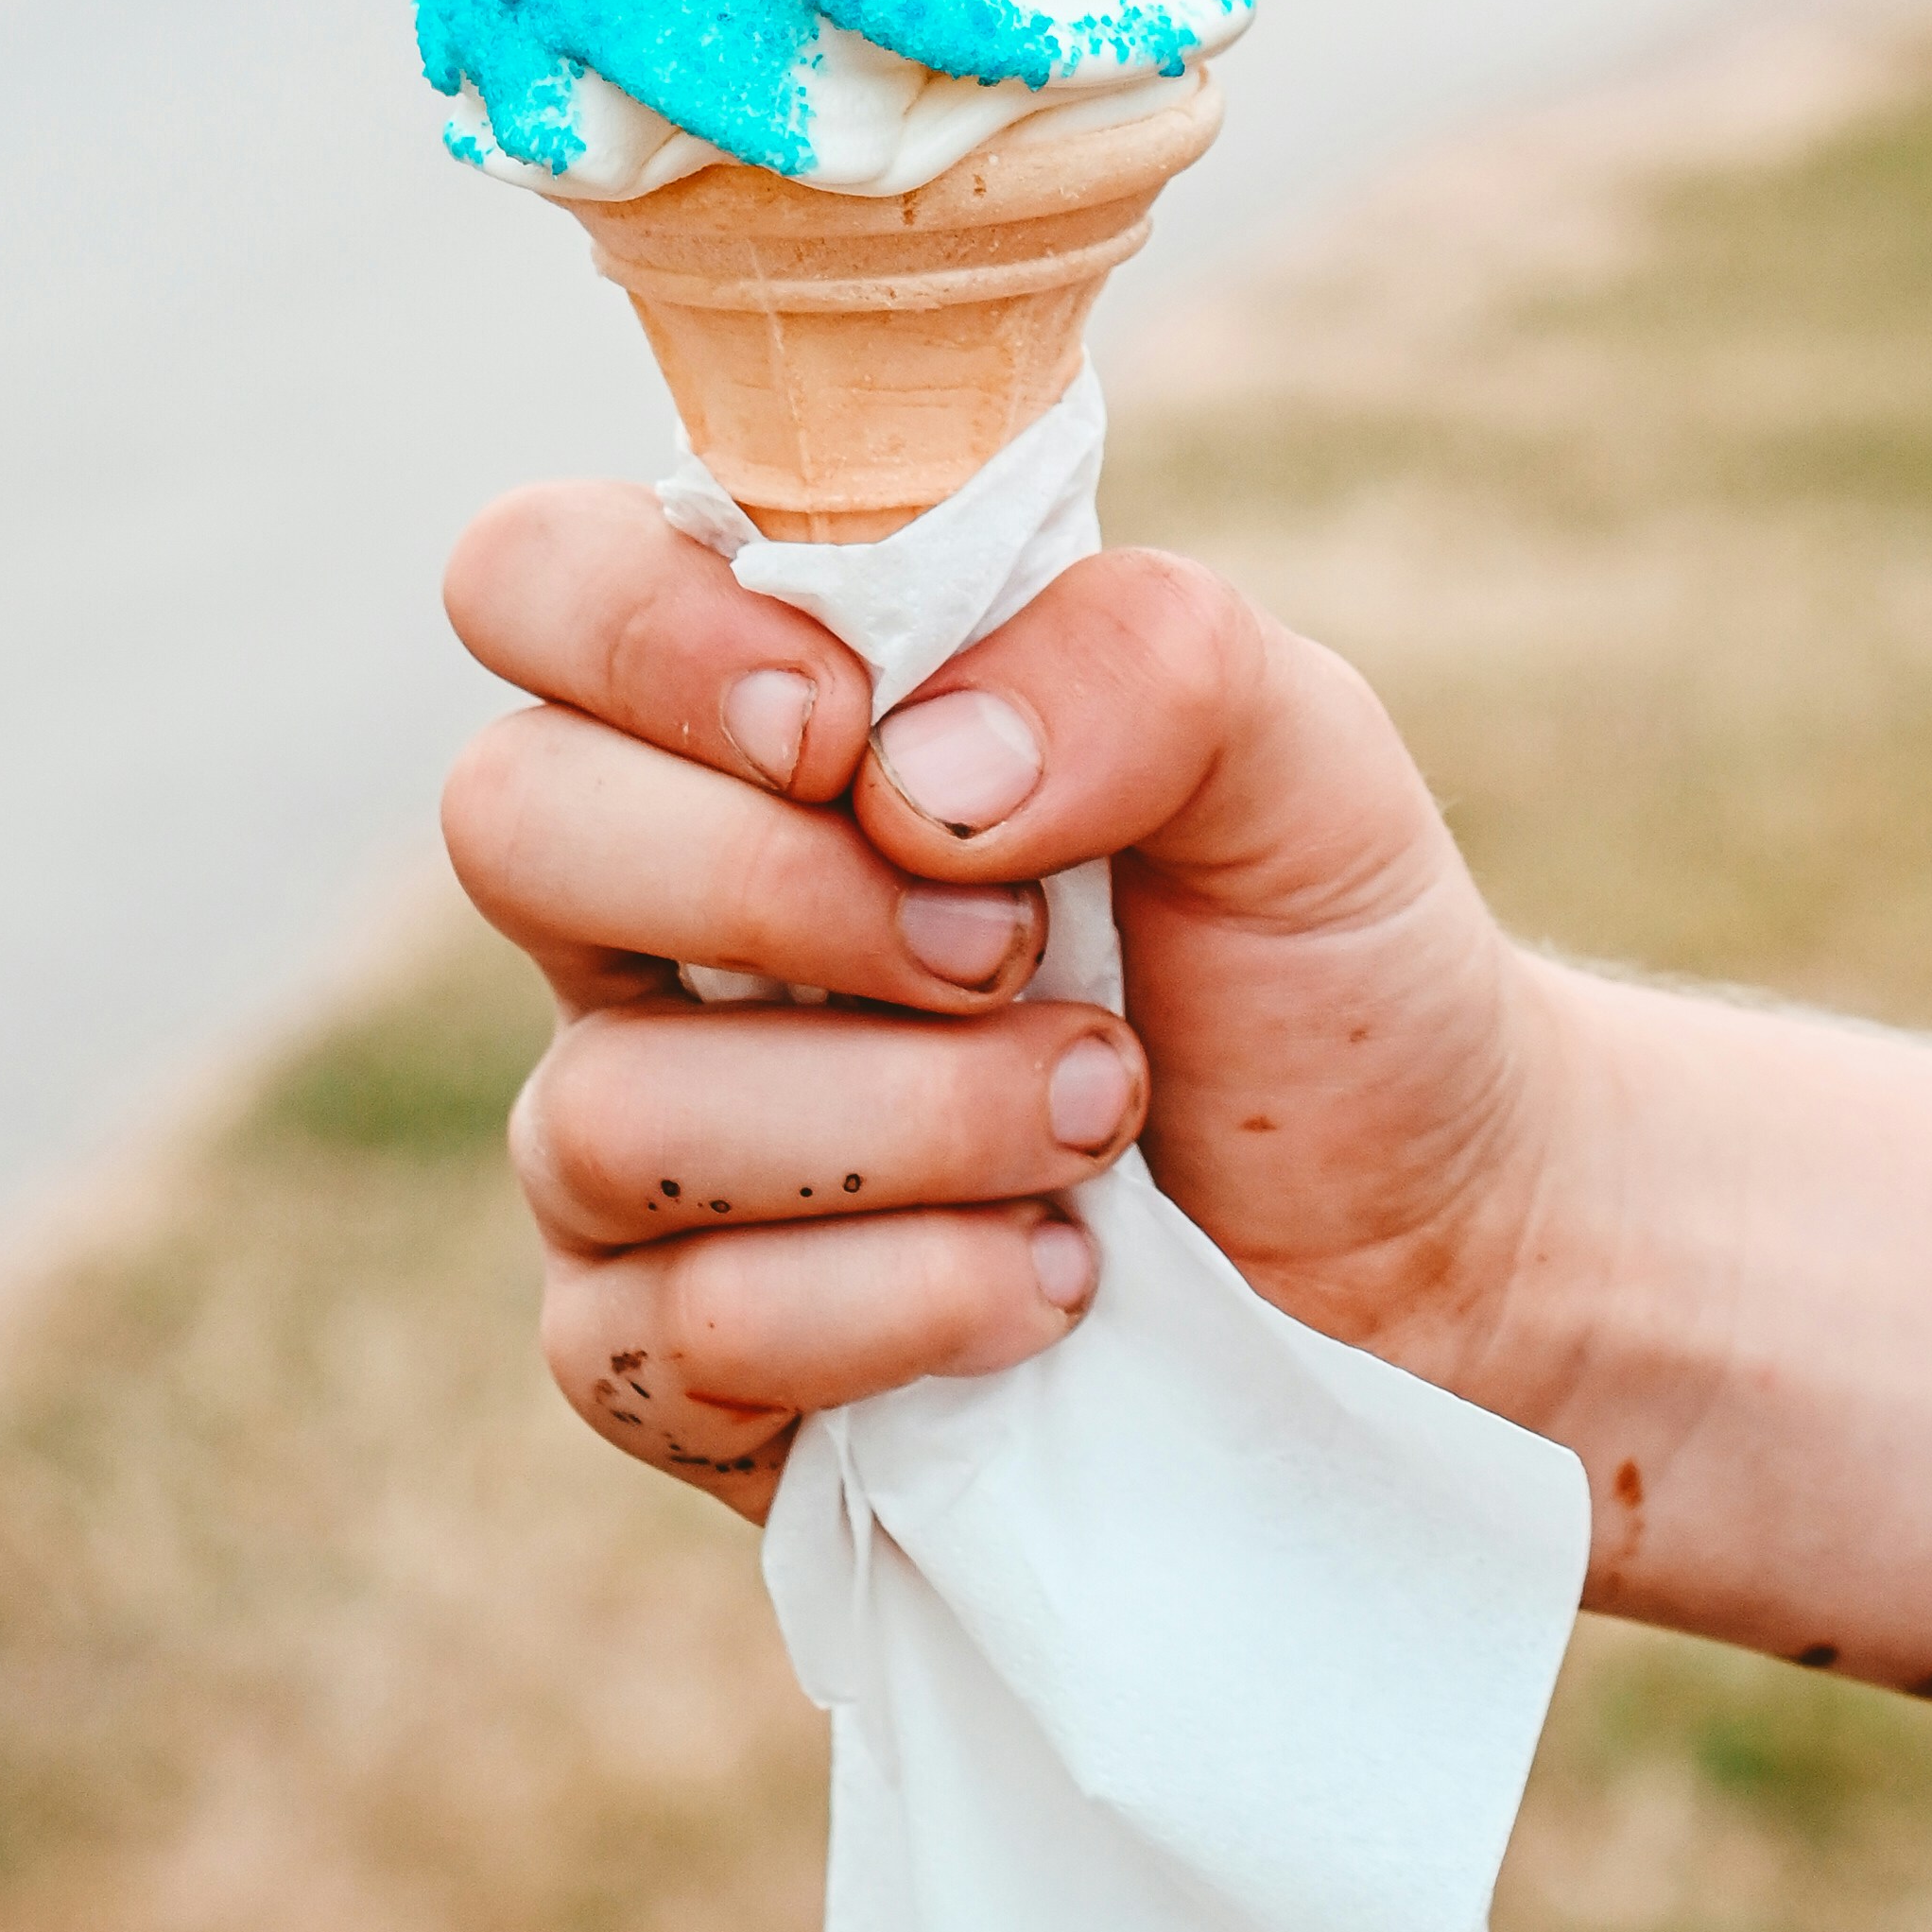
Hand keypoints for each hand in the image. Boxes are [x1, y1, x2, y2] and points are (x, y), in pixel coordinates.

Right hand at [440, 480, 1556, 1512]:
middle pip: (506, 818)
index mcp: (764, 699)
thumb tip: (915, 775)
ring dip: (899, 1120)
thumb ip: (1142, 660)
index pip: (534, 578)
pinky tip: (1050, 1277)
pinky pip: (663, 1337)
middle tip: (1010, 947)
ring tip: (1099, 1115)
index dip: (646, 634)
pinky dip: (889, 1304)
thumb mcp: (1299, 751)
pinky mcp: (676, 1354)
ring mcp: (641, 1130)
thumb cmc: (1319, 954)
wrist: (1425, 1238)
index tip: (852, 729)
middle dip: (774, 891)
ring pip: (601, 1111)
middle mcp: (654, 897)